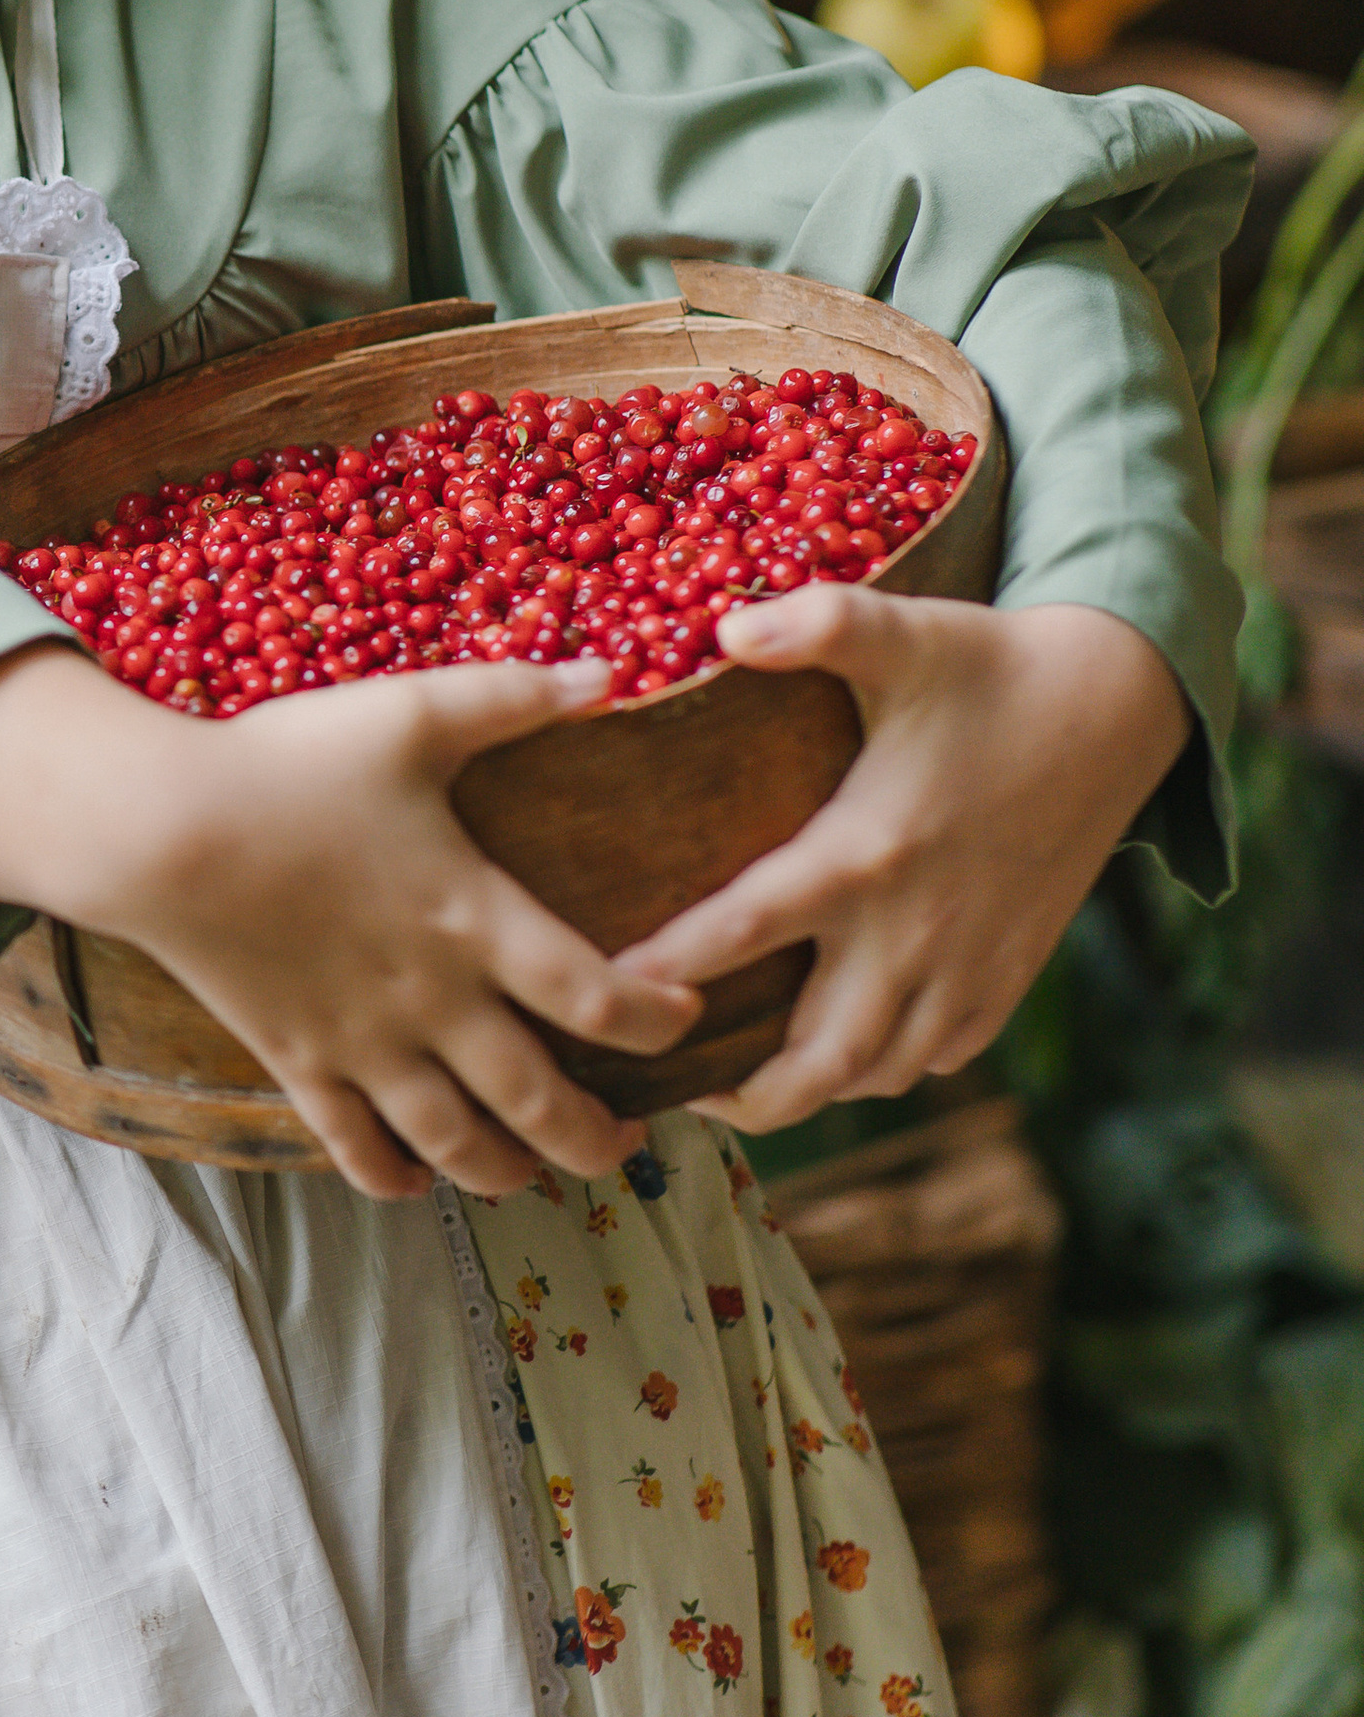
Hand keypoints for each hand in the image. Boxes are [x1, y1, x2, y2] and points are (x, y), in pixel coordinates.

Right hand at [0, 645, 702, 1200]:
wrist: (160, 831)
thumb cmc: (289, 765)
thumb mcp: (410, 713)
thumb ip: (513, 697)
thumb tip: (611, 671)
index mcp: (472, 918)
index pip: (594, 994)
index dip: (653, 1019)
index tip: (685, 1020)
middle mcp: (430, 999)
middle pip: (538, 1099)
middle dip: (594, 1136)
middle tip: (628, 1143)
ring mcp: (361, 1042)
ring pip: (455, 1140)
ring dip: (507, 1170)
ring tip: (535, 1175)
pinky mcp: (296, 1059)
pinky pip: (352, 1144)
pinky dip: (391, 1176)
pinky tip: (413, 1183)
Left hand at [611, 590, 1189, 1136]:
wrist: (1116, 710)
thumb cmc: (990, 666)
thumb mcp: (905, 631)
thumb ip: (819, 624)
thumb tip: (727, 629)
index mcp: (867, 852)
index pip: (742, 932)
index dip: (664, 971)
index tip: (599, 993)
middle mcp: (915, 931)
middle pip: (814, 1061)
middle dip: (736, 1092)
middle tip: (667, 1083)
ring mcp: (966, 967)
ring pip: (874, 1074)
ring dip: (804, 1088)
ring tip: (734, 1080)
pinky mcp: (1005, 980)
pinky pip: (932, 1060)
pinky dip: (878, 1070)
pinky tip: (832, 1048)